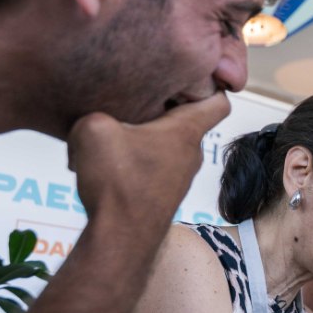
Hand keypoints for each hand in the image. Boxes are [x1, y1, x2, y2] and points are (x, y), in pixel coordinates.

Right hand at [69, 93, 229, 231]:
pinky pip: (152, 165)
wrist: (121, 240)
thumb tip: (99, 119)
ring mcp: (178, 177)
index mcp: (186, 131)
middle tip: (135, 93)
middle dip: (164, 105)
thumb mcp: (93, 128)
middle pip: (186, 119)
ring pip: (166, 143)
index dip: (208, 82)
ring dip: (143, 134)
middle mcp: (190, 154)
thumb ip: (98, 109)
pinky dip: (134, 159)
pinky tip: (106, 162)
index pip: (219, 99)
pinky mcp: (162, 194)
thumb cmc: (117, 183)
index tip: (187, 72)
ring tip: (112, 131)